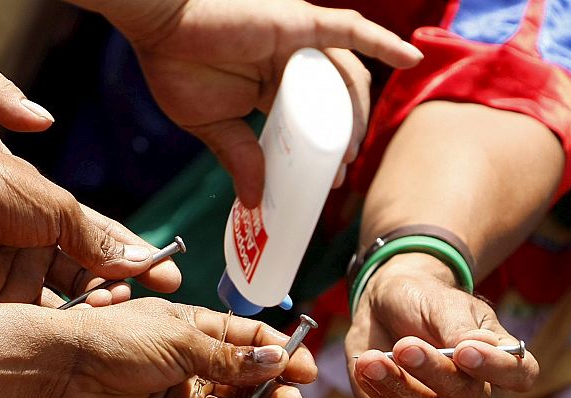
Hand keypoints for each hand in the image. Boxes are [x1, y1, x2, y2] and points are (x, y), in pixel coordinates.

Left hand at [0, 62, 179, 303]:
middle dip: (122, 287)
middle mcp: (42, 248)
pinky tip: (89, 323)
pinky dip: (66, 323)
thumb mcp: (61, 208)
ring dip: (98, 306)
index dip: (140, 259)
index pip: (109, 243)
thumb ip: (99, 238)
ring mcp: (21, 276)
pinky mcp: (0, 300)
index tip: (170, 274)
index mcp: (58, 219)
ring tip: (117, 306)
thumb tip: (139, 260)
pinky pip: (40, 318)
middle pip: (93, 276)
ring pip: (71, 301)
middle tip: (144, 295)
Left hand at [46, 298, 317, 397]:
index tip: (305, 369)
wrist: (63, 370)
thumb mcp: (180, 339)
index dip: (280, 354)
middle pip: (245, 386)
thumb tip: (279, 358)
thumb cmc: (118, 340)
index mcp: (198, 333)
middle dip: (270, 397)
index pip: (250, 342)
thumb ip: (229, 356)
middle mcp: (194, 368)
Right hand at [82, 0, 421, 205]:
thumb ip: (238, 158)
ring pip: (348, 76)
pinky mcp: (301, 22)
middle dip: (346, 138)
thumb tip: (251, 201)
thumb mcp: (211, 125)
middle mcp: (295, 62)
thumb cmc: (176, 65)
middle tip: (342, 172)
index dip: (327, 149)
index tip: (329, 181)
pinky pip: (352, 30)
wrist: (159, 23)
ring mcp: (301, 41)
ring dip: (358, 114)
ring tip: (354, 149)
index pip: (315, 119)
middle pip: (338, 100)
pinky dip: (383, 42)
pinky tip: (411, 58)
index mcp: (274, 85)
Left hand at [346, 253, 537, 397]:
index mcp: (502, 360)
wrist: (384, 308)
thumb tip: (481, 348)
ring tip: (371, 360)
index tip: (463, 351)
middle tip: (404, 346)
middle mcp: (482, 397)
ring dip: (400, 388)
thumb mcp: (443, 303)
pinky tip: (366, 368)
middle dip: (434, 373)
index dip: (495, 368)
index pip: (519, 375)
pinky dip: (380, 395)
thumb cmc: (424, 300)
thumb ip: (460, 328)